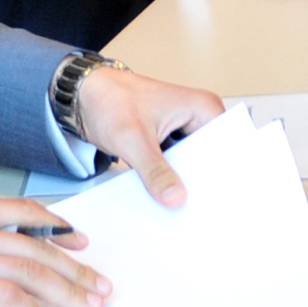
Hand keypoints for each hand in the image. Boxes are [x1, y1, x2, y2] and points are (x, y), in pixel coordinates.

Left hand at [69, 66, 224, 206]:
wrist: (82, 97)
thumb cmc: (109, 100)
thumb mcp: (133, 139)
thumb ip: (154, 171)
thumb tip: (175, 197)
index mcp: (202, 107)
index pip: (225, 146)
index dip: (223, 173)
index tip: (216, 199)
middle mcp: (197, 119)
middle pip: (210, 160)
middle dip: (200, 183)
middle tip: (196, 209)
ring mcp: (183, 133)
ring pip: (191, 167)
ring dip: (183, 184)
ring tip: (179, 206)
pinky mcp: (168, 144)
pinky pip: (175, 168)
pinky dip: (168, 181)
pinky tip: (164, 198)